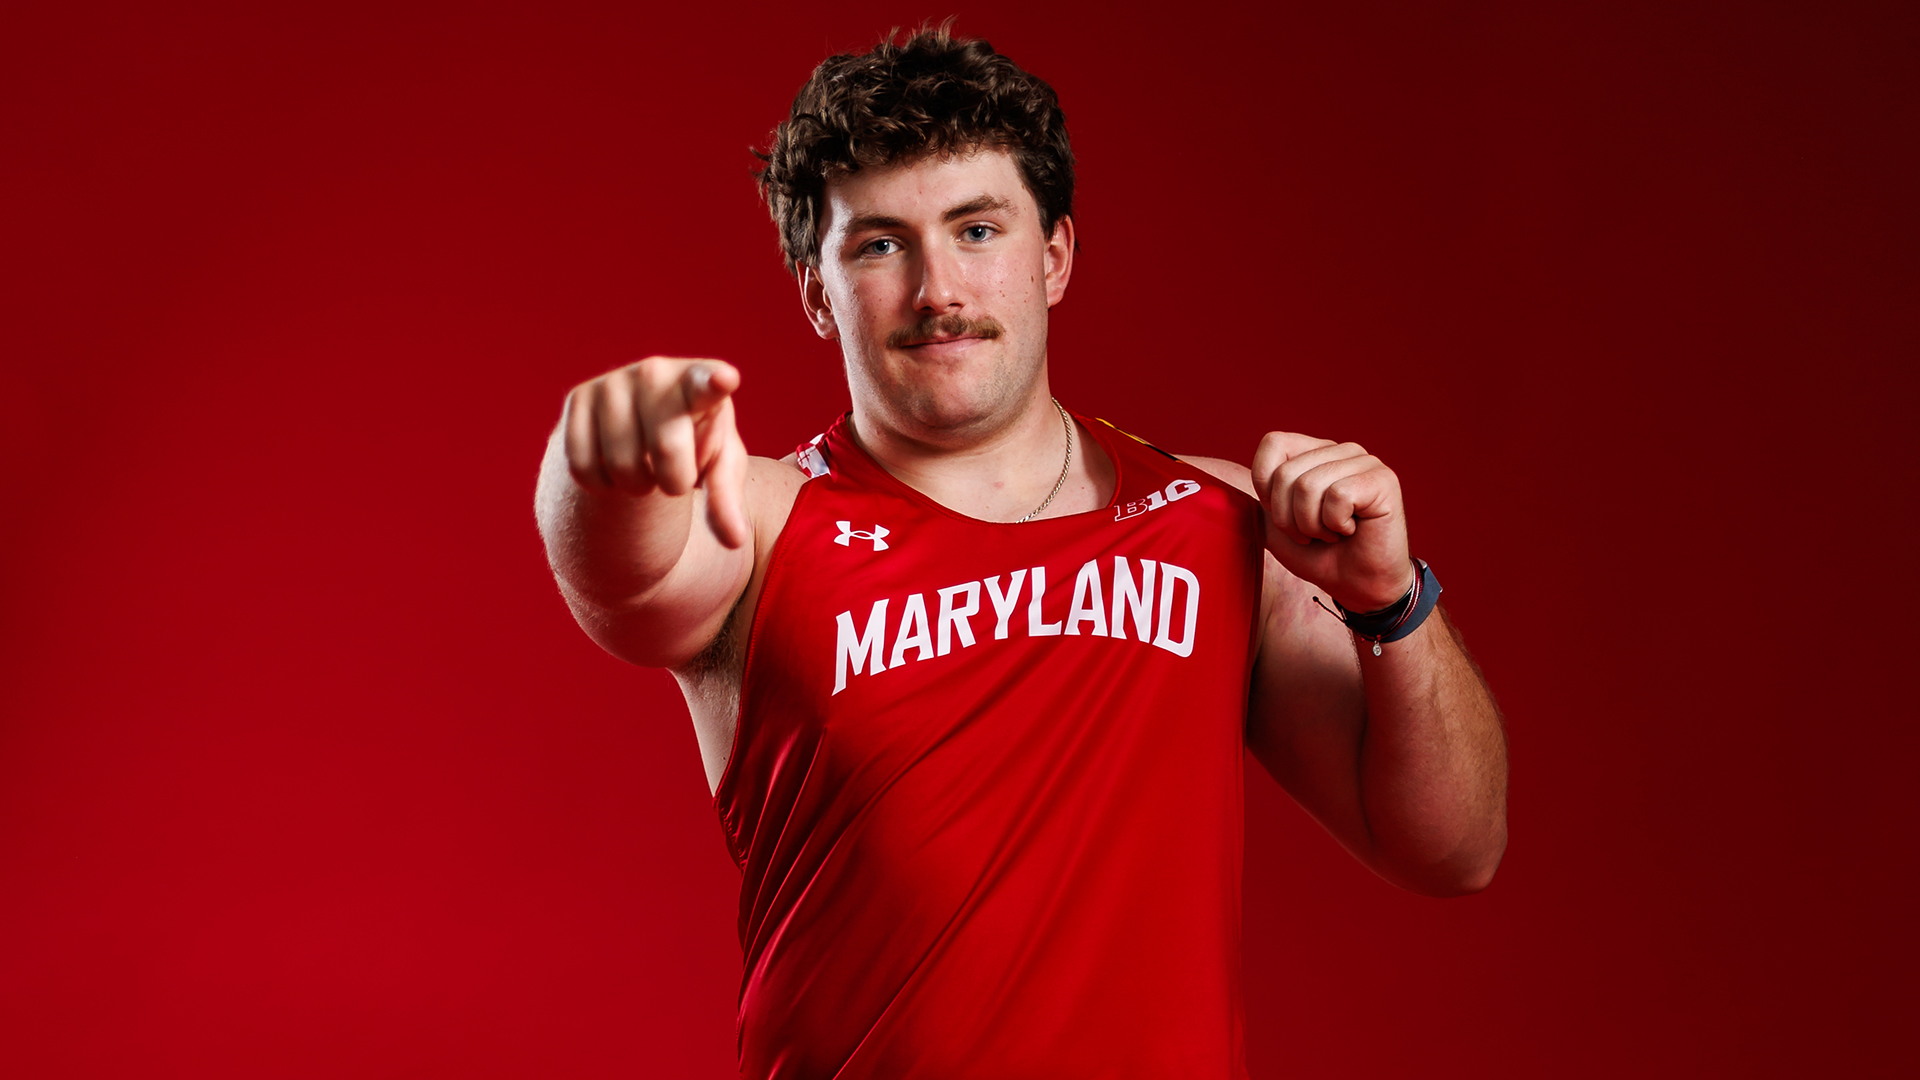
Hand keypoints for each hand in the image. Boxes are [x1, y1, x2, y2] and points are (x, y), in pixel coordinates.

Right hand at [562, 357, 750, 548]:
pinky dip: (603, 483)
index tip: (725, 379)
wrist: (641, 426)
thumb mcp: (717, 469)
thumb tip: (734, 540)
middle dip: (674, 479)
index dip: (714, 383)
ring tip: (645, 463)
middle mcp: (656, 371)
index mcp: (701, 383)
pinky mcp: (577, 397)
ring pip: (621, 464)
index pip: (706, 385)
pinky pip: (584, 466)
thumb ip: (726, 500)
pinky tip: (614, 462)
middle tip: (676, 472)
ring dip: (637, 484)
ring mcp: (612, 382)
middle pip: (665, 448)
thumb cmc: (694, 445)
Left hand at [1250, 432, 1413, 611]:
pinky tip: (1352, 530)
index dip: (1268, 488)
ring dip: (1313, 524)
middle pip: (1285, 473)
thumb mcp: (1274, 526)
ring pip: (1309, 486)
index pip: (1272, 444)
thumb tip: (1218, 488)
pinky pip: (1338, 496)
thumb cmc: (1319, 556)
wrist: (1358, 587)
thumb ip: (1257, 498)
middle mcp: (1340, 450)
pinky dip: (1336, 524)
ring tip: (1332, 532)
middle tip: (1313, 533)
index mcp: (1314, 452)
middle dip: (1290, 517)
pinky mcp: (1383, 480)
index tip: (1287, 516)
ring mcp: (1365, 461)